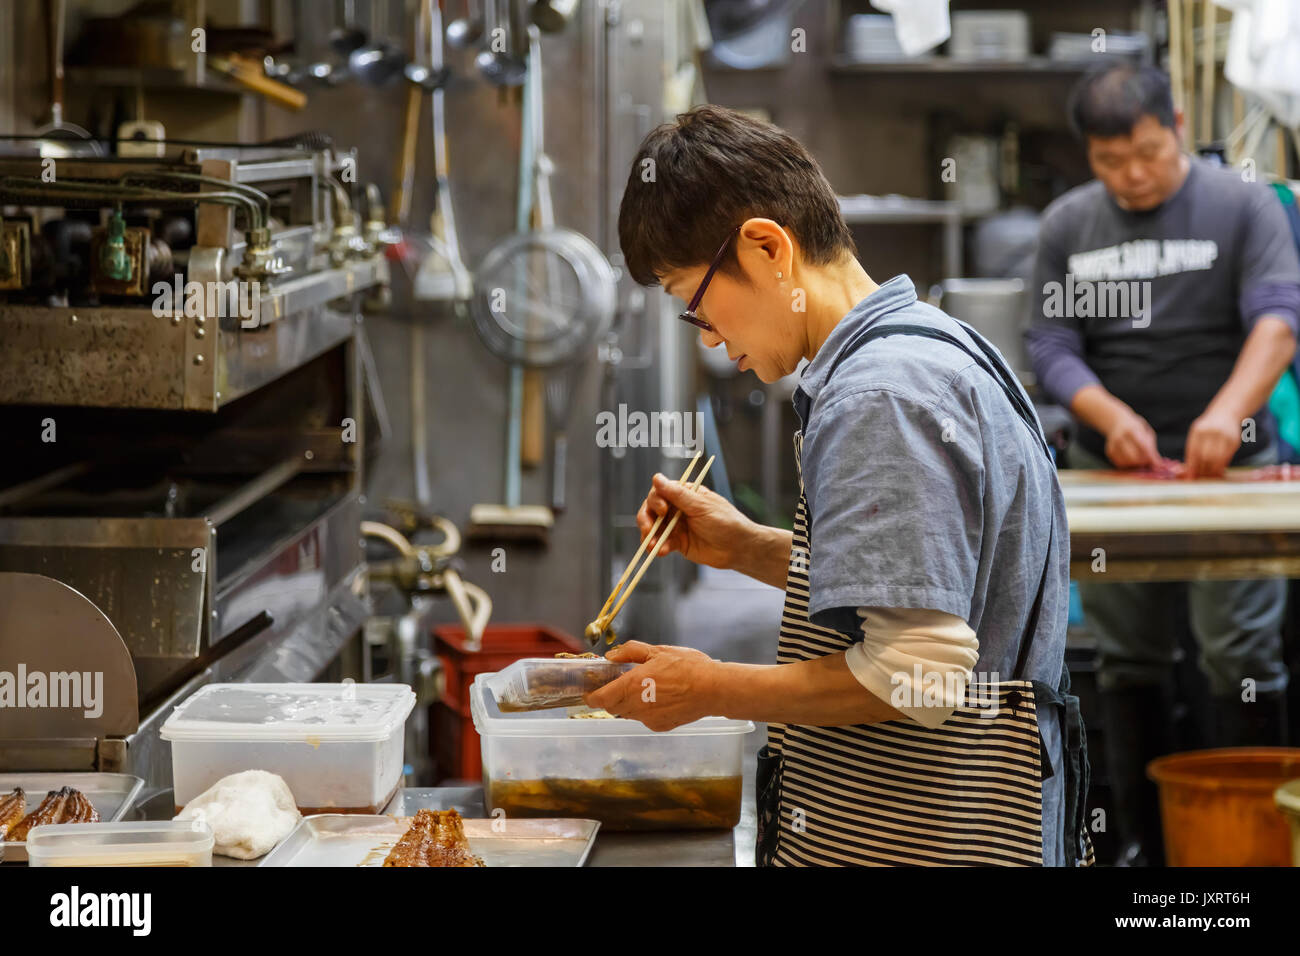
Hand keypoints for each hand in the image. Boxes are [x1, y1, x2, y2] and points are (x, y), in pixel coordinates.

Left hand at [585, 641, 717, 730]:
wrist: (713, 689)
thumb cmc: (688, 667)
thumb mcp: (657, 651)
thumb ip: (630, 652)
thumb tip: (611, 656)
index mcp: (631, 686)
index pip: (599, 699)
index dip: (591, 696)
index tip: (591, 690)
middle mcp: (636, 706)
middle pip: (612, 707)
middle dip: (611, 697)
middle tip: (618, 683)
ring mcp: (648, 719)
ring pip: (628, 713)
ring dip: (628, 703)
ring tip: (644, 688)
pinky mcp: (661, 726)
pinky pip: (645, 719)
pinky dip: (646, 710)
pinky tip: (660, 698)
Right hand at [636, 471, 752, 569]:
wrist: (738, 548)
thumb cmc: (725, 521)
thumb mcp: (701, 506)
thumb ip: (677, 495)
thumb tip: (656, 478)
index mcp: (684, 494)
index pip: (659, 492)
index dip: (656, 500)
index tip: (663, 510)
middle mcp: (677, 509)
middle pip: (651, 511)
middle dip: (646, 520)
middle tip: (648, 530)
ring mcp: (676, 526)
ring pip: (654, 529)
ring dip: (650, 537)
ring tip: (653, 547)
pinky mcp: (678, 543)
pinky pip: (662, 543)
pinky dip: (660, 547)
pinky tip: (662, 552)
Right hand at [1104, 406, 1160, 468]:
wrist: (1117, 422)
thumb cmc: (1136, 428)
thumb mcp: (1146, 432)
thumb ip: (1151, 447)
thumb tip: (1158, 464)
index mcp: (1131, 430)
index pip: (1143, 447)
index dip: (1151, 457)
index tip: (1158, 464)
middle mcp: (1119, 438)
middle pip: (1134, 458)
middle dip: (1143, 462)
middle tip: (1148, 461)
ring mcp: (1112, 445)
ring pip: (1127, 463)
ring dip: (1136, 465)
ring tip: (1140, 459)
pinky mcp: (1109, 452)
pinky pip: (1120, 464)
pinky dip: (1128, 464)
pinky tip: (1131, 459)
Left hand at [1185, 406, 1241, 477]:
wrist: (1226, 413)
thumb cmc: (1206, 428)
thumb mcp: (1196, 433)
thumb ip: (1192, 450)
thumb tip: (1188, 472)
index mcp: (1198, 430)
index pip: (1193, 452)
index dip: (1192, 467)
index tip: (1189, 478)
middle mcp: (1212, 432)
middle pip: (1205, 457)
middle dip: (1202, 470)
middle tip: (1199, 478)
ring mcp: (1225, 436)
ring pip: (1217, 459)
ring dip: (1212, 470)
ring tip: (1208, 476)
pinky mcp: (1234, 441)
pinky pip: (1227, 457)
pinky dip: (1221, 466)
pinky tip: (1218, 471)